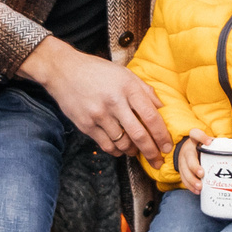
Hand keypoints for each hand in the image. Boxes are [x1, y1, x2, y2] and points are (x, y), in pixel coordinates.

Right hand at [23, 36, 174, 159]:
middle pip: (139, 135)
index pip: (151, 117)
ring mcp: (99, 115)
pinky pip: (106, 145)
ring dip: (133, 151)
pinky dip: (117, 151)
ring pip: (123, 143)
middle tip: (158, 161)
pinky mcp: (86, 124)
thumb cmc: (97, 71)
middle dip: (151, 152)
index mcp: (128, 87)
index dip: (162, 135)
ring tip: (137, 151)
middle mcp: (114, 102)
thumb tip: (161, 108)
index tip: (167, 146)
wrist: (63, 70)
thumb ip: (144, 90)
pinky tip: (121, 148)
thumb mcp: (124, 73)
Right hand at [177, 132, 208, 192]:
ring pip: (184, 169)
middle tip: (202, 173)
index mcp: (194, 140)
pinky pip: (183, 178)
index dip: (201, 137)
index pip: (195, 134)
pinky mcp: (181, 169)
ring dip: (191, 179)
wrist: (188, 150)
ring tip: (200, 186)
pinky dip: (190, 185)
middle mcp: (187, 149)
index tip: (209, 142)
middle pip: (188, 156)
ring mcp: (182, 160)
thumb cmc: (203, 148)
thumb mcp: (209, 143)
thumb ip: (219, 146)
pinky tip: (197, 191)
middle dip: (194, 166)